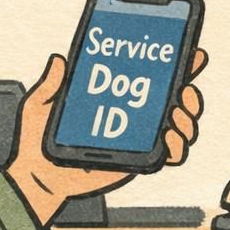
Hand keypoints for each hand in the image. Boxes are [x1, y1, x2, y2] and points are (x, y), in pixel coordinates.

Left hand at [7, 48, 207, 223]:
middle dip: (190, 94)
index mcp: (117, 98)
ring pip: (180, 127)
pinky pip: (170, 156)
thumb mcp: (41, 104)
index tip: (191, 53)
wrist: (38, 177)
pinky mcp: (139, 161)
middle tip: (184, 91)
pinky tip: (171, 139)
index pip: (152, 78)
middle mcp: (133, 117)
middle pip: (176, 101)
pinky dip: (178, 147)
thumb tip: (59, 60)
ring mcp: (139, 139)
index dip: (176, 65)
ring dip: (187, 119)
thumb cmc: (38, 142)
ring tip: (177, 116)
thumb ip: (51, 84)